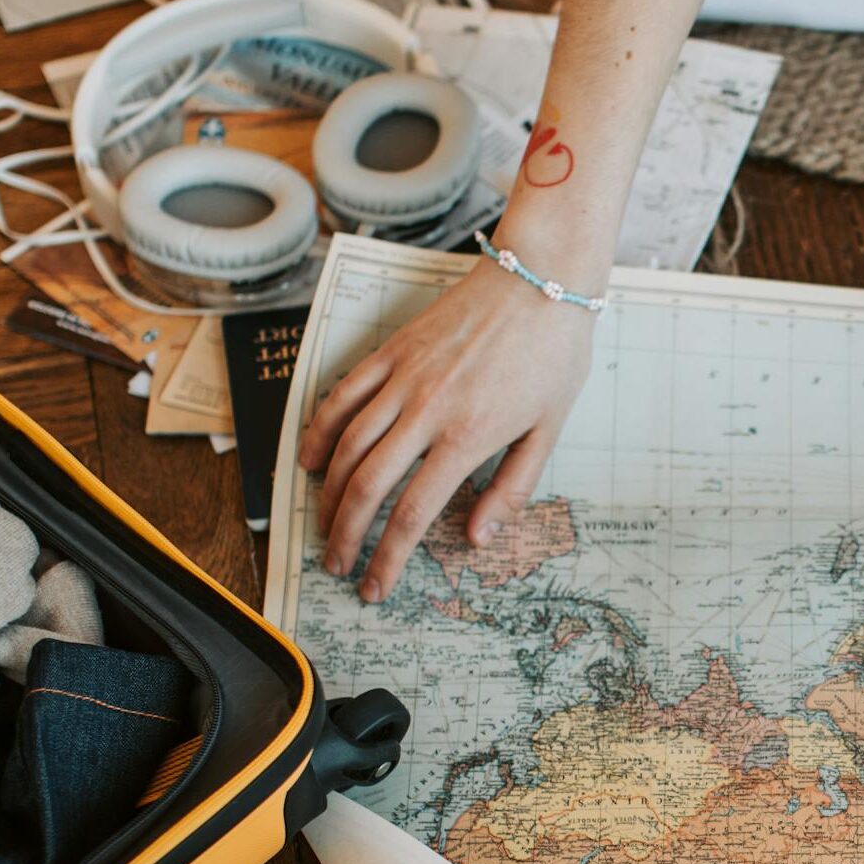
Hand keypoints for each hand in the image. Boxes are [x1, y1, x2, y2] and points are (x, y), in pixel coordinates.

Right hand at [298, 256, 596, 602]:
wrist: (540, 277)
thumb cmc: (553, 354)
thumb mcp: (549, 430)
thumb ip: (511, 489)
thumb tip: (478, 539)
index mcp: (469, 436)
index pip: (413, 512)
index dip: (388, 557)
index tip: (374, 585)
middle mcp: (427, 410)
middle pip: (367, 486)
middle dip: (345, 534)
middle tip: (337, 564)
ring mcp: (403, 377)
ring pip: (347, 445)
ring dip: (328, 494)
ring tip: (324, 525)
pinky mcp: (391, 350)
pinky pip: (342, 395)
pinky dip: (320, 431)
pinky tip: (311, 460)